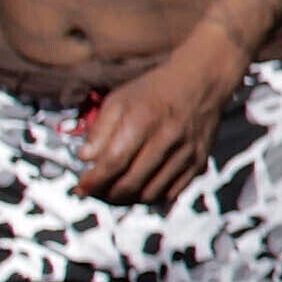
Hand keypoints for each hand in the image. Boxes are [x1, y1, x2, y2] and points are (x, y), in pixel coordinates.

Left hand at [67, 38, 240, 206]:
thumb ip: (99, 129)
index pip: (113, 162)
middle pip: (131, 183)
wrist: (200, 82)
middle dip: (106, 194)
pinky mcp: (198, 162)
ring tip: (114, 192)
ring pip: (150, 194)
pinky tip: (139, 188)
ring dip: (127, 200)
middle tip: (96, 192)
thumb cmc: (154, 91)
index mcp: (144, 119)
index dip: (94, 181)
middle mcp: (167, 138)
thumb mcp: (119, 99)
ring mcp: (186, 153)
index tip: (81, 187)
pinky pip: (171, 193)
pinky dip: (151, 197)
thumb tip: (85, 159)